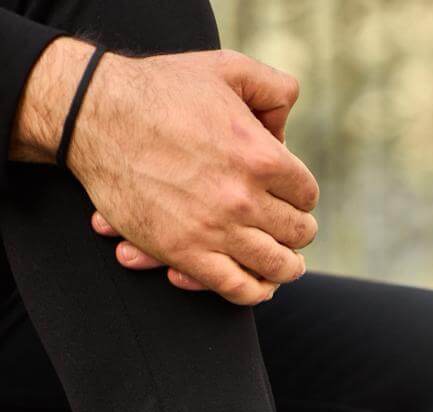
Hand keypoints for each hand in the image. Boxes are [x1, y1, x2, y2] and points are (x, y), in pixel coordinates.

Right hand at [12, 39, 318, 305]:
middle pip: (297, 233)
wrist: (96, 116)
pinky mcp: (187, 254)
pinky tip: (260, 285)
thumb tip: (290, 118)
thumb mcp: (225, 68)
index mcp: (261, 155)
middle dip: (297, 231)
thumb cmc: (160, 89)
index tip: (291, 198)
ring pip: (277, 267)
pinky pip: (239, 290)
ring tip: (287, 264)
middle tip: (293, 231)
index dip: (301, 197)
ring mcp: (216, 230)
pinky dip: (256, 291)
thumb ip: (271, 87)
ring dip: (286, 267)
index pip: (306, 195)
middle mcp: (244, 197)